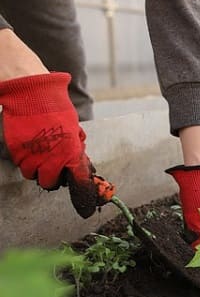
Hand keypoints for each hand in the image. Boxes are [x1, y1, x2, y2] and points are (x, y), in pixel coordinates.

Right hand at [0, 72, 108, 217]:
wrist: (33, 95)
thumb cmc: (58, 110)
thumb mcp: (75, 130)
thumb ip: (76, 150)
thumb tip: (80, 164)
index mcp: (71, 151)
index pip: (78, 179)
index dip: (82, 189)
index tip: (84, 201)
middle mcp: (52, 157)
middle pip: (50, 183)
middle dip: (54, 179)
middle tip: (55, 169)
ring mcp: (32, 155)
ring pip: (33, 176)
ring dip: (38, 171)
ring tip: (42, 157)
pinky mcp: (17, 151)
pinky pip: (22, 166)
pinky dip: (26, 162)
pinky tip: (32, 150)